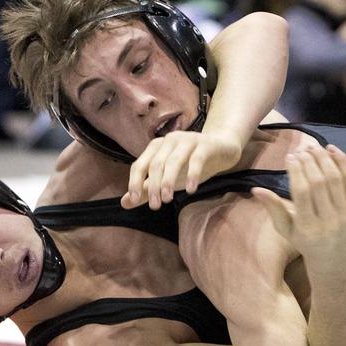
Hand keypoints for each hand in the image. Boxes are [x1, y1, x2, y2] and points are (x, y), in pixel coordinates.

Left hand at [122, 129, 243, 208]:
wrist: (222, 149)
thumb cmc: (191, 165)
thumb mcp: (168, 179)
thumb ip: (147, 189)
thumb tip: (124, 203)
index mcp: (156, 146)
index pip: (139, 165)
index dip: (135, 182)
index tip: (134, 200)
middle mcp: (170, 140)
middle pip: (156, 164)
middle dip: (154, 186)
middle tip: (155, 206)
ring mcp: (188, 140)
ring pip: (174, 161)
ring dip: (169, 181)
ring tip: (168, 200)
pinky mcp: (205, 145)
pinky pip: (196, 159)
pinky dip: (192, 174)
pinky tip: (191, 190)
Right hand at [251, 145, 345, 262]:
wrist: (336, 260)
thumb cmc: (306, 242)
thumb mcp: (286, 230)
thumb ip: (273, 208)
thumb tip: (256, 189)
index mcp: (308, 228)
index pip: (302, 192)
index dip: (296, 170)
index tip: (290, 157)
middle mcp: (330, 222)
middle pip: (319, 182)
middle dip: (310, 161)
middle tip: (302, 149)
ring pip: (336, 178)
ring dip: (325, 158)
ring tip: (314, 147)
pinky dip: (343, 161)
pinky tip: (332, 150)